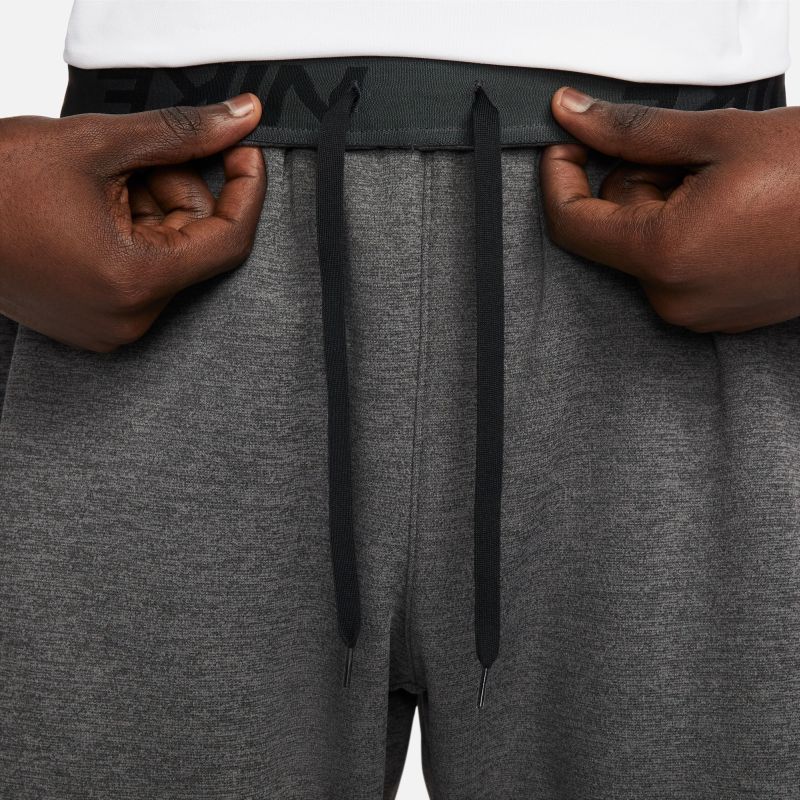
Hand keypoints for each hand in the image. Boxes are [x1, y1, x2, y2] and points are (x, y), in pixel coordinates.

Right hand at [0, 93, 265, 351]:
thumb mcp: (97, 144)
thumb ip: (181, 134)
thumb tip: (240, 120)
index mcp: (135, 284)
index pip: (230, 241)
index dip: (246, 188)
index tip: (244, 150)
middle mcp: (128, 319)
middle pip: (195, 243)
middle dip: (180, 187)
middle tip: (144, 151)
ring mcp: (108, 324)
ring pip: (167, 252)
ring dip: (152, 203)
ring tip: (102, 175)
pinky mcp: (91, 318)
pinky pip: (139, 268)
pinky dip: (133, 227)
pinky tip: (96, 200)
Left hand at [540, 86, 799, 333]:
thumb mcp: (719, 136)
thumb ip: (632, 131)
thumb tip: (573, 116)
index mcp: (665, 256)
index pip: (572, 223)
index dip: (560, 177)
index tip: (567, 143)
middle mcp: (673, 297)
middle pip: (614, 229)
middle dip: (639, 181)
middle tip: (695, 155)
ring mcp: (697, 312)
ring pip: (645, 245)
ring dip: (667, 203)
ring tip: (728, 182)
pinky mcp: (718, 315)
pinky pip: (675, 267)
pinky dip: (686, 231)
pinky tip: (733, 209)